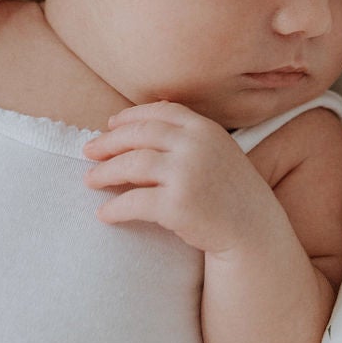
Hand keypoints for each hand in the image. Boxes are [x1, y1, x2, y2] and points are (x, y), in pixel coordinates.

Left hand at [81, 101, 271, 256]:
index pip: (159, 112)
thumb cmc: (230, 192)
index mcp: (205, 128)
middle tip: (88, 151)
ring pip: (132, 165)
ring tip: (90, 180)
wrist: (253, 230)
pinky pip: (134, 202)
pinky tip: (104, 213)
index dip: (130, 116)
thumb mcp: (217, 151)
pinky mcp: (177, 205)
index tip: (110, 124)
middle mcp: (196, 146)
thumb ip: (188, 136)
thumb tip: (139, 125)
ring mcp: (187, 174)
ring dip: (105, 172)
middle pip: (139, 135)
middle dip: (109, 142)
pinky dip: (114, 208)